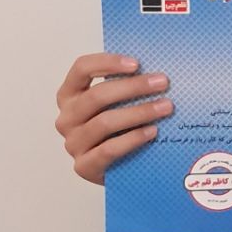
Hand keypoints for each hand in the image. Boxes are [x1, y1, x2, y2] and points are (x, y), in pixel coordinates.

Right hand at [55, 53, 173, 183]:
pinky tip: (152, 132)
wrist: (117, 169)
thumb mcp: (117, 104)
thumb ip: (125, 86)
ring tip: (165, 107)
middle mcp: (67, 118)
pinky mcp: (83, 166)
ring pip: (105, 122)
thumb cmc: (118, 129)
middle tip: (162, 83)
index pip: (81, 68)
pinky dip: (133, 139)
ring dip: (139, 112)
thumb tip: (153, 70)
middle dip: (133, 87)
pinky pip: (109, 150)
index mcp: (69, 95)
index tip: (137, 63)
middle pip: (97, 96)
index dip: (108, 62)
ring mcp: (73, 143)